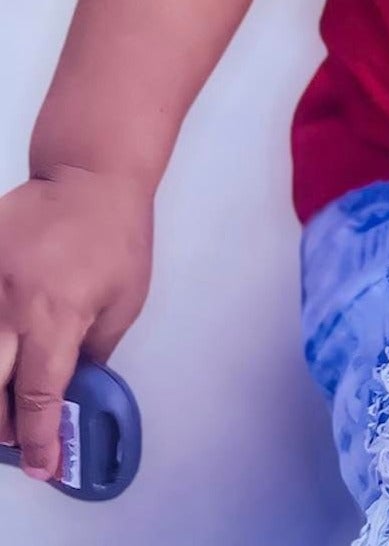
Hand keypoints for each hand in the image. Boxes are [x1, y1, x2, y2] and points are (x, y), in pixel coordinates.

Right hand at [0, 167, 151, 479]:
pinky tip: (0, 355)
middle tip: (14, 436)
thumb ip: (93, 351)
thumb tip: (71, 392)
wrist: (91, 174)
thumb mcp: (125, 300)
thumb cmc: (117, 236)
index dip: (37, 438)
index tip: (43, 464)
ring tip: (3, 401)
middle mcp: (11, 304)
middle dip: (0, 424)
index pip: (36, 394)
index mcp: (56, 316)